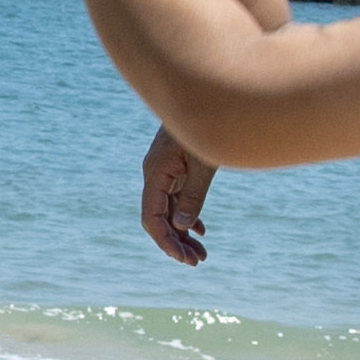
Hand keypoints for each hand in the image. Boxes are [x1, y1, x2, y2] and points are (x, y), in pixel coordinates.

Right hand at [137, 128, 215, 265]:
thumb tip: (183, 227)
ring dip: (182, 234)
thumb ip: (194, 195)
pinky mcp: (174, 169)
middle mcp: (155, 175)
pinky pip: (175, 199)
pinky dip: (187, 217)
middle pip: (158, 218)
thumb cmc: (207, 126)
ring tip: (200, 255)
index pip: (152, 218)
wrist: (206, 97)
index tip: (185, 259)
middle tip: (196, 262)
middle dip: (175, 242)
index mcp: (156, 173)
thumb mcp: (205, 164)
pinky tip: (201, 232)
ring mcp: (164, 172)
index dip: (166, 242)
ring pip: (167, 211)